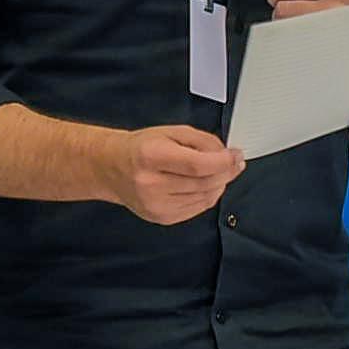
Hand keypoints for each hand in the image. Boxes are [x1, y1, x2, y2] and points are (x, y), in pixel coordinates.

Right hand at [100, 124, 242, 224]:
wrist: (113, 168)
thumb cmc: (142, 147)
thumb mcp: (171, 131)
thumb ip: (201, 140)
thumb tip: (226, 154)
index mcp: (152, 156)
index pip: (197, 165)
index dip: (223, 162)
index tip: (236, 155)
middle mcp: (151, 184)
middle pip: (204, 183)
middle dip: (226, 172)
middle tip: (235, 162)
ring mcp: (156, 205)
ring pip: (204, 198)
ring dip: (219, 184)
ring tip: (218, 171)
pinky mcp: (162, 218)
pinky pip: (197, 209)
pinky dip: (208, 196)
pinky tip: (205, 184)